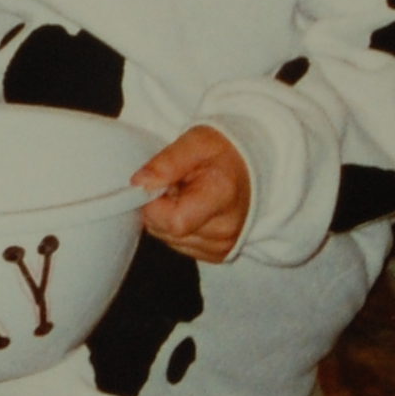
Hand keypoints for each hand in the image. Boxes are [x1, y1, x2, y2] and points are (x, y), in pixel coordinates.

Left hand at [134, 124, 251, 262]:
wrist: (255, 167)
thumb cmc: (225, 152)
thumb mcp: (196, 142)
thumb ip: (167, 162)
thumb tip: (140, 183)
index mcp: (221, 196)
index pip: (173, 220)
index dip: (154, 203)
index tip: (159, 184)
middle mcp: (226, 228)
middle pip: (167, 231)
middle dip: (159, 207)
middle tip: (177, 185)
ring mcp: (224, 245)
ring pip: (169, 239)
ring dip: (168, 218)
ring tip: (188, 194)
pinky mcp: (219, 253)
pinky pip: (181, 245)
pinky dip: (178, 228)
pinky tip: (193, 208)